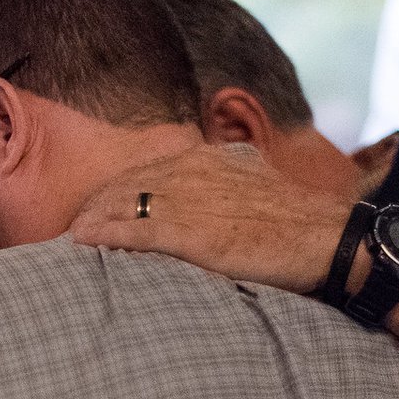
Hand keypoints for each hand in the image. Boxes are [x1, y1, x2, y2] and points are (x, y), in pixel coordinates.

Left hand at [69, 144, 352, 294]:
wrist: (328, 239)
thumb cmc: (297, 222)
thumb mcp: (257, 185)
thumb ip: (226, 182)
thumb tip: (210, 186)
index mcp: (212, 158)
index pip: (149, 169)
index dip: (119, 190)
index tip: (98, 207)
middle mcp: (196, 169)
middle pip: (128, 182)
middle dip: (97, 203)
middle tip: (73, 224)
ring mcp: (192, 199)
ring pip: (125, 202)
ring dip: (93, 218)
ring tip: (70, 234)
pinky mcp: (192, 232)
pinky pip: (136, 230)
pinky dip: (106, 234)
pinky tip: (83, 240)